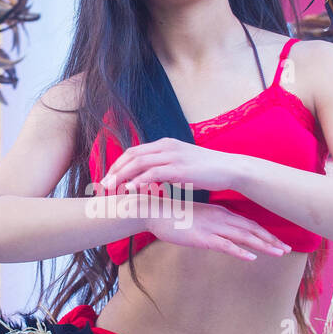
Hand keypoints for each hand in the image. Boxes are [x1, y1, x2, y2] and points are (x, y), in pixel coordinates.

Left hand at [101, 137, 243, 193]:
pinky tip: (130, 189)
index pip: (134, 151)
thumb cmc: (207, 170)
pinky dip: (139, 180)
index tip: (109, 177)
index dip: (119, 164)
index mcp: (165, 144)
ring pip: (139, 163)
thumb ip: (165, 168)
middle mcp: (166, 147)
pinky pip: (153, 173)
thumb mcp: (182, 164)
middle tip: (103, 185)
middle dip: (115, 170)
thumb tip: (152, 179)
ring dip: (122, 176)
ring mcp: (173, 156)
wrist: (229, 168)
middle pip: (132, 156)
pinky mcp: (179, 169)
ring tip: (111, 188)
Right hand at [145, 199, 290, 260]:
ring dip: (263, 246)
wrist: (155, 211)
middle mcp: (221, 218)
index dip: (265, 233)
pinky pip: (226, 246)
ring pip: (244, 238)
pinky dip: (241, 251)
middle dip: (271, 240)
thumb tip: (220, 234)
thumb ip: (212, 224)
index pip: (249, 223)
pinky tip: (252, 257)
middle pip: (252, 230)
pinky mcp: (203, 238)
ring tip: (279, 253)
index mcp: (221, 213)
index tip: (278, 241)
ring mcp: (213, 228)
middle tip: (288, 249)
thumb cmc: (174, 215)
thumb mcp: (198, 218)